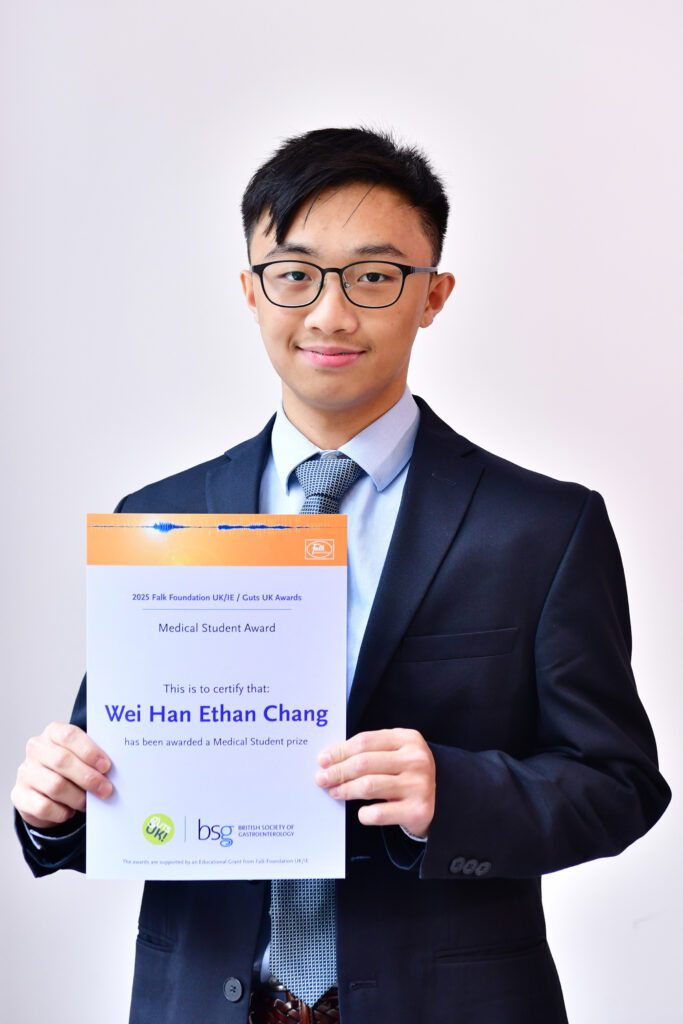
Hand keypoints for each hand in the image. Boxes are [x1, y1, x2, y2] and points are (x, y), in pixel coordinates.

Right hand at [11, 722, 112, 828]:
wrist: (44, 789)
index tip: (106, 766)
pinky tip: (70, 811)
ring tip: (88, 803)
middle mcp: (36, 749)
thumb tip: (113, 771)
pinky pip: (44, 807)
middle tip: (106, 790)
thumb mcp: (80, 756)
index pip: (69, 736)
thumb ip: (93, 758)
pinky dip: (62, 812)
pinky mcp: (19, 795)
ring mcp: (26, 772)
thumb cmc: (70, 768)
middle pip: (62, 761)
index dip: (89, 751)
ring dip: (77, 797)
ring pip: (55, 786)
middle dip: (88, 778)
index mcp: (53, 732)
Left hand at [315, 728, 435, 837]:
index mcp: (409, 739)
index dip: (340, 751)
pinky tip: (361, 812)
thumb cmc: (407, 773)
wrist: (440, 801)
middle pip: (364, 763)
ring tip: (334, 792)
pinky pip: (378, 813)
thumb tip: (329, 758)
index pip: (365, 741)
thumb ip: (369, 751)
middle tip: (321, 779)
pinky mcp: (418, 810)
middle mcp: (417, 759)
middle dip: (337, 771)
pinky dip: (364, 814)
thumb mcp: (395, 753)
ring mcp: (419, 785)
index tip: (322, 760)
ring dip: (345, 790)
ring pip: (368, 786)